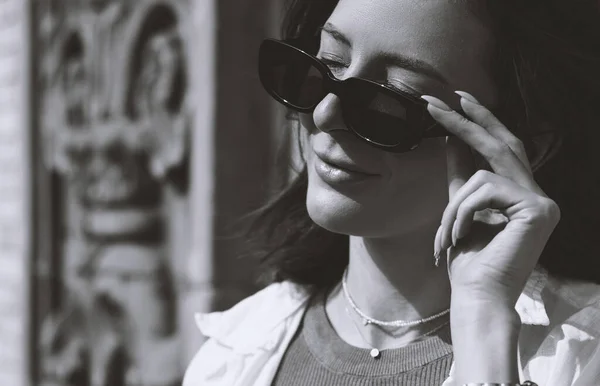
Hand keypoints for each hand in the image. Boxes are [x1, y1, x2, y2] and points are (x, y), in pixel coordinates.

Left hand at [423, 92, 560, 307]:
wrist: (475, 295)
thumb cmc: (467, 258)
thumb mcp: (458, 207)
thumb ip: (460, 173)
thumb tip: (451, 136)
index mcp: (521, 196)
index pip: (501, 149)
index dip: (480, 122)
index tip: (456, 99)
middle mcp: (537, 196)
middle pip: (501, 145)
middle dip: (467, 121)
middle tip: (435, 101)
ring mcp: (542, 202)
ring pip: (483, 173)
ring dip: (454, 202)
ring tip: (448, 233)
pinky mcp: (538, 209)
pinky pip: (485, 190)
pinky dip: (462, 211)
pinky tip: (461, 236)